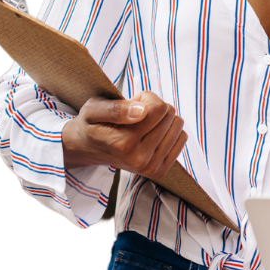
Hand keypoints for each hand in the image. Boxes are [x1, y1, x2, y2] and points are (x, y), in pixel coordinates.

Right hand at [61, 91, 187, 180]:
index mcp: (122, 143)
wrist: (88, 148)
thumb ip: (115, 108)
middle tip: (135, 116)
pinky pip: (182, 139)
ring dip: (162, 120)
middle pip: (169, 114)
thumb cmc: (92, 124)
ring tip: (141, 126)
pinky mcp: (159, 171)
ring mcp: (150, 167)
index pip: (158, 108)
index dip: (146, 98)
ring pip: (178, 125)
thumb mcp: (93, 109)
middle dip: (154, 108)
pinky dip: (169, 131)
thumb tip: (142, 110)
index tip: (132, 104)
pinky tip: (151, 135)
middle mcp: (138, 159)